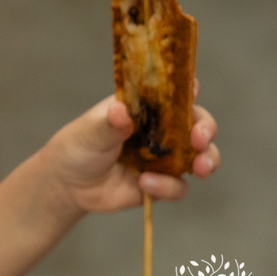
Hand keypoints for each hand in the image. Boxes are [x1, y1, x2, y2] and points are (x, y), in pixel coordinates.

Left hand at [47, 80, 219, 216]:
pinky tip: (145, 184)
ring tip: (199, 168)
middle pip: (197, 123)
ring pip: (201, 156)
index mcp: (144, 109)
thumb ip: (108, 123)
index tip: (192, 89)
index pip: (173, 93)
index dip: (187, 89)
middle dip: (206, 129)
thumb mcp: (90, 131)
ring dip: (207, 160)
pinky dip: (168, 187)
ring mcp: (164, 158)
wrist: (69, 185)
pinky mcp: (162, 183)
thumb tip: (120, 111)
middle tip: (199, 139)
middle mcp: (161, 130)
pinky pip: (179, 187)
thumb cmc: (78, 146)